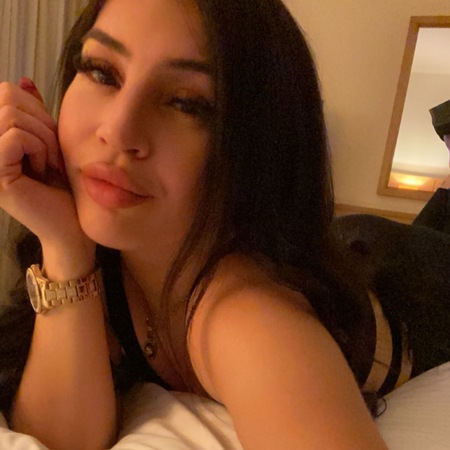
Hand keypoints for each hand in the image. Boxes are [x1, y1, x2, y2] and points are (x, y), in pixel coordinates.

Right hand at [0, 78, 94, 276]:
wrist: (72, 223)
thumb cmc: (64, 183)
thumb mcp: (49, 141)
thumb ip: (34, 114)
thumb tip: (24, 81)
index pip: (7, 91)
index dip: (37, 110)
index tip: (49, 141)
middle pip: (7, 97)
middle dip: (41, 122)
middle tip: (51, 153)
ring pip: (11, 116)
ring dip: (44, 138)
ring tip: (48, 163)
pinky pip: (17, 137)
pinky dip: (40, 149)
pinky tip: (43, 170)